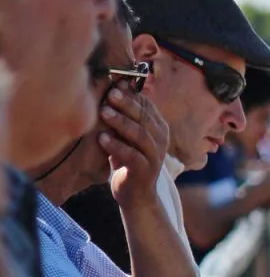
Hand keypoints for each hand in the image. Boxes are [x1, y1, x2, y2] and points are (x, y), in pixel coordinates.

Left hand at [101, 85, 169, 211]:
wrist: (135, 195)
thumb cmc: (127, 160)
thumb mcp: (127, 136)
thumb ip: (124, 116)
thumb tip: (111, 86)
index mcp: (158, 128)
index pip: (147, 106)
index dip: (132, 94)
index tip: (114, 82)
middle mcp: (160, 141)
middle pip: (145, 117)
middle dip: (127, 104)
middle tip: (110, 94)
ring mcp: (155, 157)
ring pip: (141, 135)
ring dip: (122, 123)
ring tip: (103, 113)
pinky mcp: (146, 172)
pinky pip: (132, 156)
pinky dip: (116, 147)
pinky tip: (101, 139)